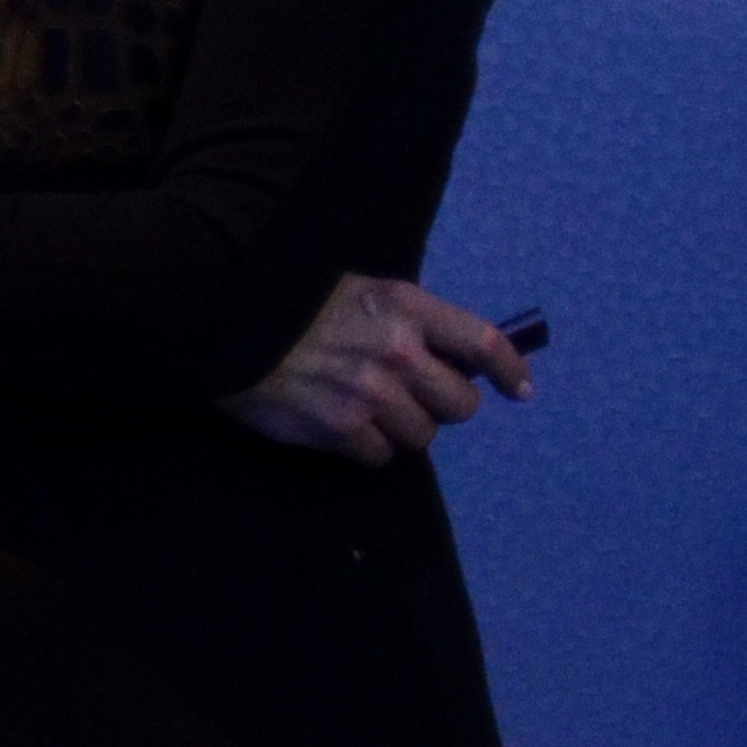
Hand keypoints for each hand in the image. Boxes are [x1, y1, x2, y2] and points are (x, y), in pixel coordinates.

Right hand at [221, 276, 538, 463]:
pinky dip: (366, 447)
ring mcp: (371, 393)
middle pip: (460, 404)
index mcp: (407, 307)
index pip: (483, 342)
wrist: (225, 324)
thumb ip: (407, 321)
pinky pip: (379, 456)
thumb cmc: (294, 303)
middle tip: (414, 398)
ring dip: (401, 429)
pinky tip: (340, 424)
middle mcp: (398, 351)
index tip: (521, 391)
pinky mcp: (341, 429)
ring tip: (366, 407)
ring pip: (421, 436)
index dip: (510, 371)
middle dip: (443, 406)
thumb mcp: (360, 291)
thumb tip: (453, 360)